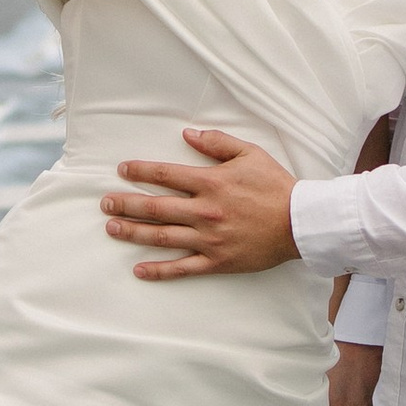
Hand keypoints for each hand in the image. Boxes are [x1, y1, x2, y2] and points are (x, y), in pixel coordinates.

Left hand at [101, 128, 301, 275]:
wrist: (300, 223)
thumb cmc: (276, 186)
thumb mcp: (250, 154)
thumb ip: (217, 143)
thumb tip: (187, 135)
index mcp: (211, 183)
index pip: (166, 175)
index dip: (140, 172)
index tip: (122, 171)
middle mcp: (204, 211)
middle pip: (155, 207)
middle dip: (126, 204)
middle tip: (105, 204)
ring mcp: (208, 239)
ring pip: (162, 237)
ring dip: (133, 232)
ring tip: (112, 228)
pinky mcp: (216, 261)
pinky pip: (182, 268)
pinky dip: (159, 270)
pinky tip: (138, 269)